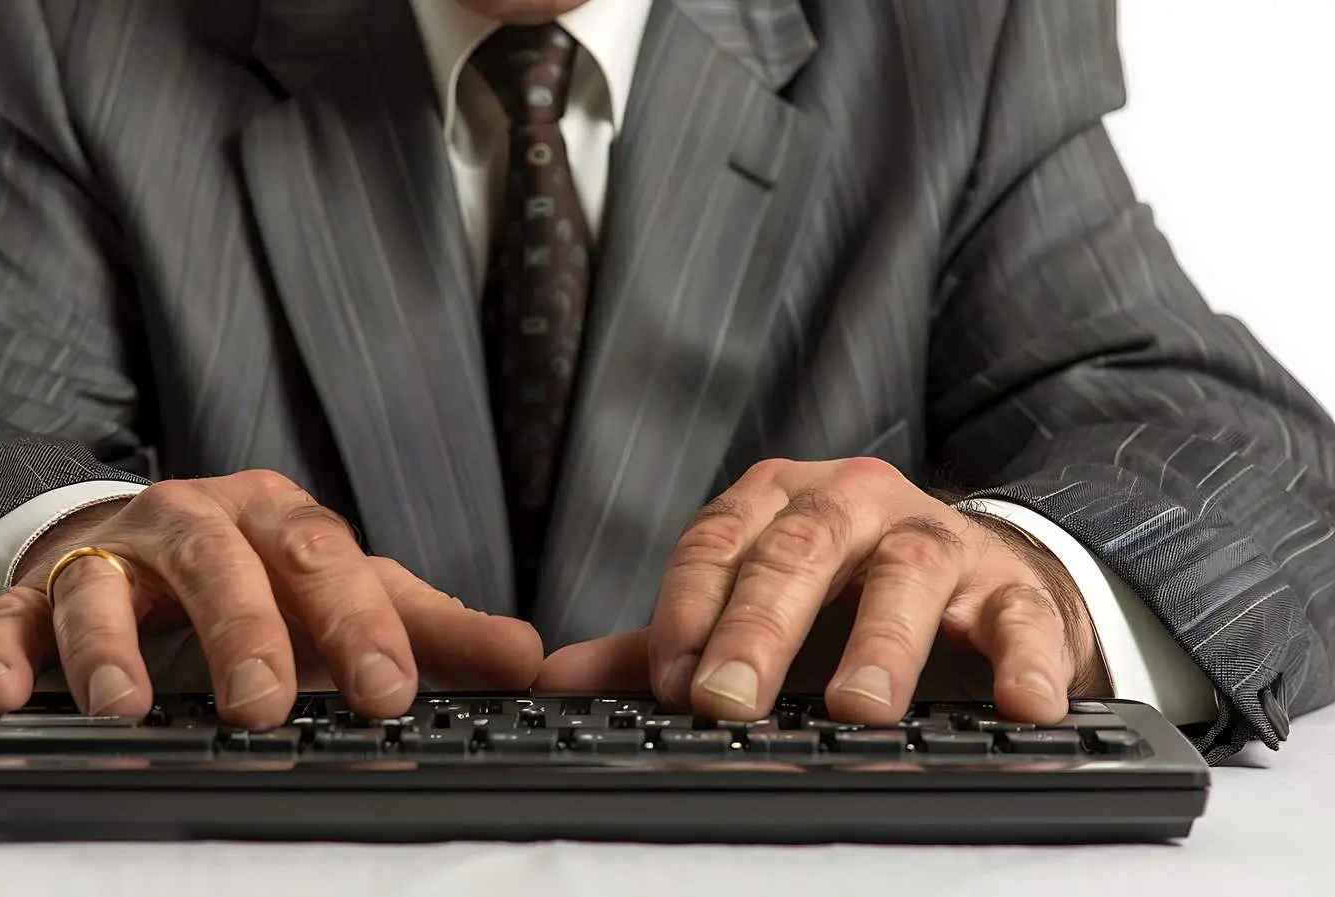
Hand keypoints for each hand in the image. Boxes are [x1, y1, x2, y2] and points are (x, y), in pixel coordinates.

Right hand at [0, 471, 544, 726]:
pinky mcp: (38, 593)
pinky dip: (5, 650)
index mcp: (275, 518)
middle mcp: (193, 522)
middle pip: (219, 561)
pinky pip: (10, 614)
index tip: (388, 692)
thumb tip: (530, 659)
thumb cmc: (261, 583)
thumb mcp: (345, 598)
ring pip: (106, 583)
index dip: (357, 623)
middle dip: (242, 631)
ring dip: (112, 647)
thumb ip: (431, 630)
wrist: (143, 550)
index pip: (323, 557)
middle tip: (263, 705)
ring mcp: (112, 554)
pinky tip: (6, 695)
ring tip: (128, 712)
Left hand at [537, 458, 1107, 723]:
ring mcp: (934, 537)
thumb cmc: (843, 595)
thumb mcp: (751, 609)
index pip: (716, 543)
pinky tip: (1021, 702)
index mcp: (776, 502)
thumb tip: (559, 678)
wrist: (968, 574)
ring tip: (859, 707)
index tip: (675, 685)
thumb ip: (668, 641)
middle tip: (731, 698)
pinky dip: (1024, 657)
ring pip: (905, 572)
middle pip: (799, 552)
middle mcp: (852, 502)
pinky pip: (1020, 613)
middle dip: (760, 628)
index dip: (689, 613)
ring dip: (880, 640)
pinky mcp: (1009, 582)